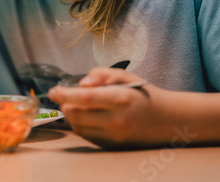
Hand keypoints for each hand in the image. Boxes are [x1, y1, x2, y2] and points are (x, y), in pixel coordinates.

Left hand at [48, 67, 173, 148]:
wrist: (166, 120)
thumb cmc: (142, 94)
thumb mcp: (126, 76)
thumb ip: (102, 74)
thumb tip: (81, 83)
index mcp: (121, 99)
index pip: (85, 98)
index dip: (65, 94)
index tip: (54, 90)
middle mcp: (117, 120)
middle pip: (77, 114)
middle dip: (64, 104)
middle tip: (63, 96)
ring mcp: (114, 136)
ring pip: (78, 127)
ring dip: (70, 115)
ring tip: (74, 104)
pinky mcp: (112, 146)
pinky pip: (86, 136)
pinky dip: (79, 125)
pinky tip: (84, 116)